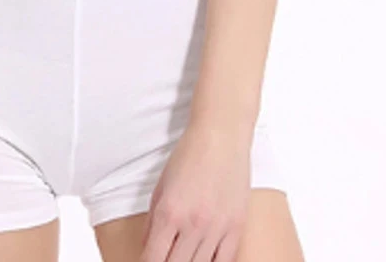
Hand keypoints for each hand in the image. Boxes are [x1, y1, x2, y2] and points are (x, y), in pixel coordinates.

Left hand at [140, 117, 252, 261]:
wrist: (221, 136)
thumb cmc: (188, 156)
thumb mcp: (160, 187)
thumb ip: (152, 222)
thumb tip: (148, 249)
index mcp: (168, 212)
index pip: (152, 260)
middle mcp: (192, 224)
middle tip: (166, 258)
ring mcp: (217, 227)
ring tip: (184, 256)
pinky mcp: (237, 227)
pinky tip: (205, 259)